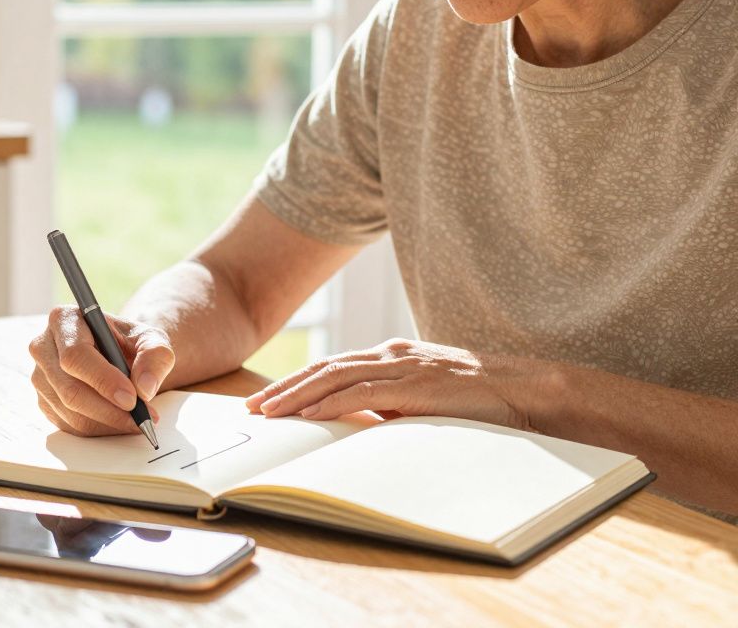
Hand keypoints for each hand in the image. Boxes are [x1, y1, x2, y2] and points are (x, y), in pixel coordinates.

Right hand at [28, 306, 175, 436]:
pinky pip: (70, 425)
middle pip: (69, 388)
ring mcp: (40, 377)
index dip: (102, 380)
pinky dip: (100, 429)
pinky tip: (119, 421)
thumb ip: (155, 357)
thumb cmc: (131, 344)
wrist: (121, 356)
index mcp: (64, 320)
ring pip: (70, 411)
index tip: (132, 398)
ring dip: (108, 422)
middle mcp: (44, 347)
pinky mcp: (45, 402)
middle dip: (109, 409)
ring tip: (138, 419)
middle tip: (142, 417)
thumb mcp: (152, 340)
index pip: (75, 355)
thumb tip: (144, 388)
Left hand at [244, 338, 546, 430]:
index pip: (334, 368)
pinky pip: (366, 393)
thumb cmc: (481, 402)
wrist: (530, 391)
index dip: (298, 383)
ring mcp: (405, 367)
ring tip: (270, 413)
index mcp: (394, 357)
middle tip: (254, 407)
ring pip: (337, 378)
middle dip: (286, 388)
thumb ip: (393, 407)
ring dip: (299, 396)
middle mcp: (393, 356)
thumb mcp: (426, 403)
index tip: (269, 400)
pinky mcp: (418, 385)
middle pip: (326, 369)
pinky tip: (310, 416)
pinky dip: (333, 404)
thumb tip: (357, 427)